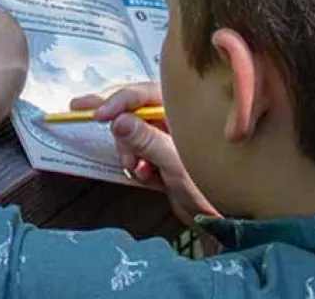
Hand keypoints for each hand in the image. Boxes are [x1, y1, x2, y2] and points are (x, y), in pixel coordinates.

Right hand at [70, 83, 219, 224]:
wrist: (222, 219)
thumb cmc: (209, 189)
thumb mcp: (176, 163)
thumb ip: (147, 140)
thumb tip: (118, 121)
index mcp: (184, 110)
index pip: (144, 93)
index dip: (117, 101)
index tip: (98, 115)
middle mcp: (175, 118)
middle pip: (134, 110)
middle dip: (119, 127)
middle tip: (92, 122)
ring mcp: (168, 137)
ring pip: (132, 133)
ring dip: (127, 150)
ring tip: (136, 168)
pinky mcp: (163, 155)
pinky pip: (138, 152)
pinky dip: (135, 162)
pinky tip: (144, 175)